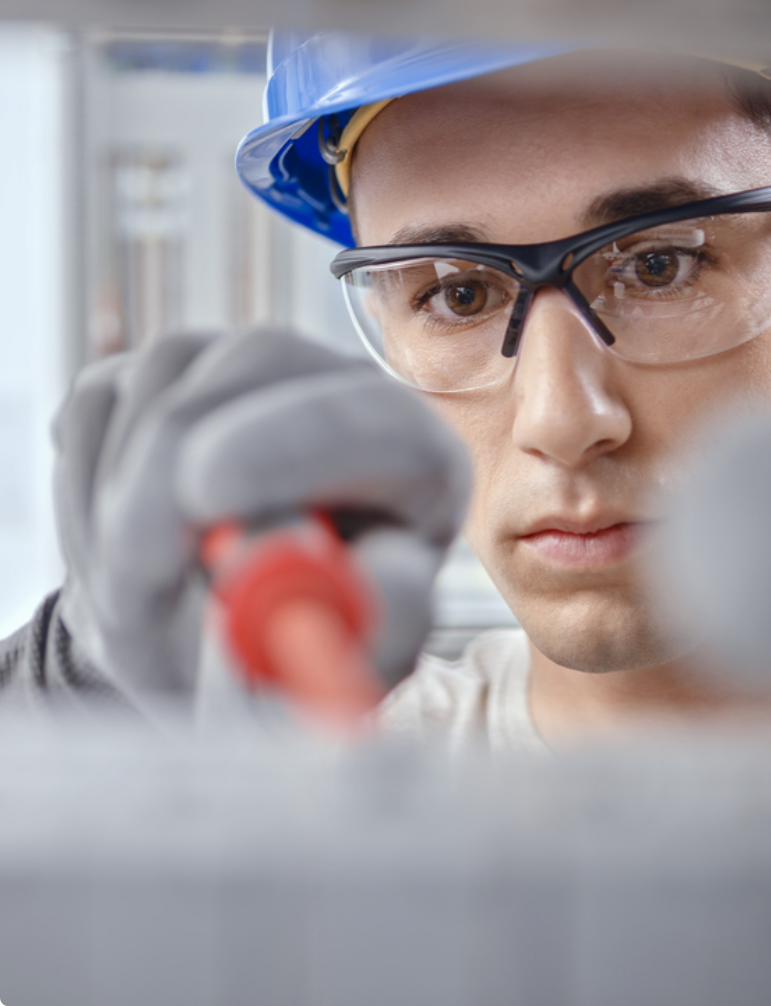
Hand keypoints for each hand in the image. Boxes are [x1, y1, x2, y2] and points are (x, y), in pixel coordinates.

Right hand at [53, 329, 470, 706]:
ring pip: (163, 381)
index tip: (206, 494)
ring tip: (139, 601)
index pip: (381, 421)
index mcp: (417, 467)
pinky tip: (120, 552)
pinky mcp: (170, 372)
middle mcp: (343, 396)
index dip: (297, 442)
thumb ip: (359, 640)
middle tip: (129, 574)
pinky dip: (83, 489)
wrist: (202, 644)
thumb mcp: (324, 679)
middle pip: (262, 362)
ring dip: (120, 506)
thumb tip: (378, 582)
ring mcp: (253, 372)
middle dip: (172, 470)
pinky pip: (100, 400)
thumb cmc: (282, 663)